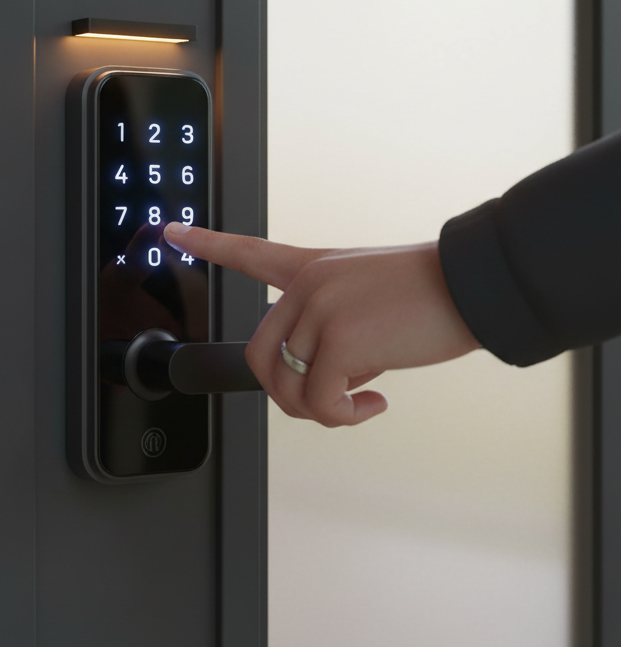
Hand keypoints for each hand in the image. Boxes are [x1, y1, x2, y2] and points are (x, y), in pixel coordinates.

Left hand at [163, 222, 480, 426]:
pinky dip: (345, 415)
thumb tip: (324, 383)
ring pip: (286, 386)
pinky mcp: (339, 339)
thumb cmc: (432, 295)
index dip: (207, 243)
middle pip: (258, 356)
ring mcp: (318, 309)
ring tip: (358, 402)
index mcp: (311, 268)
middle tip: (333, 401)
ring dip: (322, 410)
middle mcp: (306, 285)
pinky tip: (375, 401)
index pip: (249, 253)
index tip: (172, 230)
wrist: (474, 284)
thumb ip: (332, 329)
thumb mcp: (368, 298)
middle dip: (287, 394)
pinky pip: (319, 401)